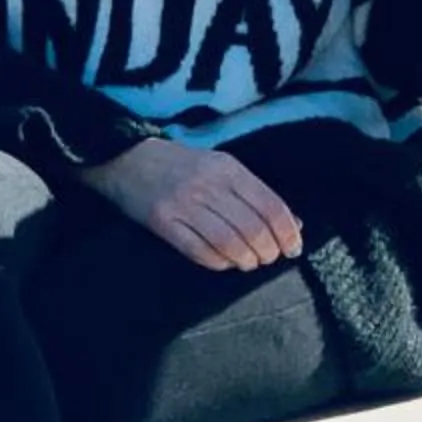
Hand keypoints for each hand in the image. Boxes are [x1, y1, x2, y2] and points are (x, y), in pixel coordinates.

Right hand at [77, 138, 303, 271]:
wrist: (128, 158)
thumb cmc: (182, 166)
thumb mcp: (222, 168)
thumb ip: (256, 193)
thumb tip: (294, 223)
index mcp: (228, 168)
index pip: (270, 205)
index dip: (287, 232)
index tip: (293, 248)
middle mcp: (208, 185)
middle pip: (252, 228)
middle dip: (268, 251)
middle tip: (269, 259)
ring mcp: (183, 203)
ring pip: (228, 242)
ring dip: (245, 260)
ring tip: (248, 263)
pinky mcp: (162, 222)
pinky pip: (198, 251)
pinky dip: (218, 262)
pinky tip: (224, 262)